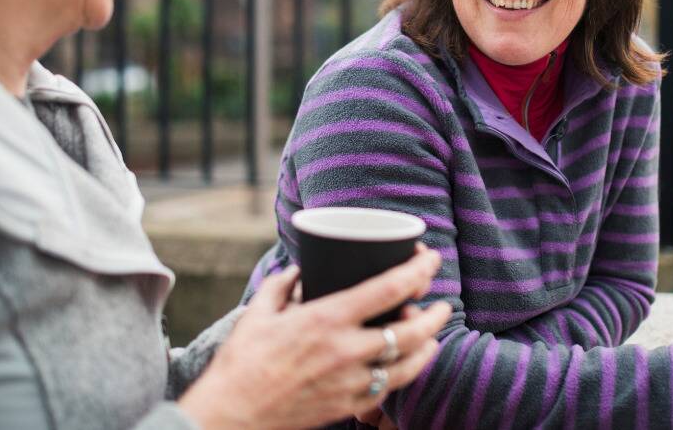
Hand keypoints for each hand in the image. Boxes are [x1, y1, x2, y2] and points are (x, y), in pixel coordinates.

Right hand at [179, 247, 451, 429]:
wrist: (230, 416)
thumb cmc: (240, 363)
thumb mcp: (257, 313)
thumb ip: (281, 286)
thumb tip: (298, 270)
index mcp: (326, 319)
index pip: (387, 288)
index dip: (417, 270)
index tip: (430, 258)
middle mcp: (345, 350)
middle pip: (410, 330)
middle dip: (434, 314)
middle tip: (442, 303)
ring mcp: (349, 381)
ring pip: (407, 363)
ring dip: (427, 345)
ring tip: (433, 333)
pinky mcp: (346, 405)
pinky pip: (389, 388)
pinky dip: (406, 372)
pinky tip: (410, 363)